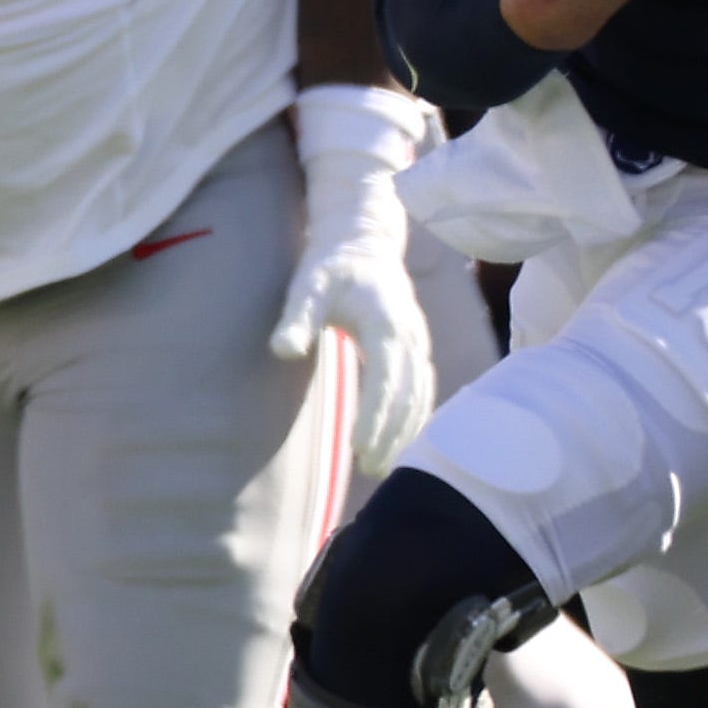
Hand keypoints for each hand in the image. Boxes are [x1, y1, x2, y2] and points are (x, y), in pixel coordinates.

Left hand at [273, 84, 437, 476]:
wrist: (363, 239)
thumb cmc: (329, 265)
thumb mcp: (307, 284)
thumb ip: (297, 319)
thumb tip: (284, 350)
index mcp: (386, 321)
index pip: (386, 378)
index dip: (375, 415)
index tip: (359, 448)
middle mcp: (410, 333)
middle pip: (408, 393)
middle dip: (390, 433)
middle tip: (369, 468)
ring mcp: (418, 340)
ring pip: (421, 394)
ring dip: (406, 431)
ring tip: (382, 464)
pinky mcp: (417, 346)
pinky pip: (424, 387)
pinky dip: (415, 417)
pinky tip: (400, 441)